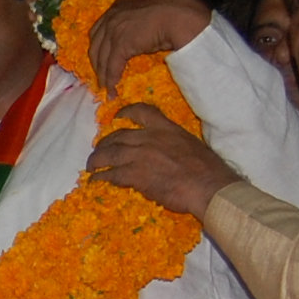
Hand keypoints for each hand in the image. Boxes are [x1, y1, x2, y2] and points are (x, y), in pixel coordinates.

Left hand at [89, 0, 214, 91]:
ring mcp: (114, 29)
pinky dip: (111, 79)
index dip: (97, 48)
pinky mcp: (120, 44)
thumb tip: (132, 44)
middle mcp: (111, 16)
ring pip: (102, 58)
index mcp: (117, 7)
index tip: (99, 61)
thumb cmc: (169, 17)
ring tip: (106, 88)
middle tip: (100, 77)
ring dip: (103, 75)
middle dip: (97, 63)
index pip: (98, 31)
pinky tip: (113, 90)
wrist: (179, 17)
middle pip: (95, 45)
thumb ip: (133, 27)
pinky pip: (112, 66)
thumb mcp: (144, 18)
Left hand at [89, 102, 237, 216]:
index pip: (142, 111)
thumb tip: (165, 152)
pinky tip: (96, 180)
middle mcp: (150, 138)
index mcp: (166, 128)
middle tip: (99, 150)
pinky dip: (101, 177)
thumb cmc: (207, 170)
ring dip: (97, 160)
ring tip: (91, 166)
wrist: (207, 186)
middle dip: (105, 143)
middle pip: (118, 136)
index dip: (126, 112)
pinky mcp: (135, 174)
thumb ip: (173, 144)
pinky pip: (111, 174)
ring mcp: (140, 155)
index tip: (117, 116)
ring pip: (109, 154)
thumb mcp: (191, 145)